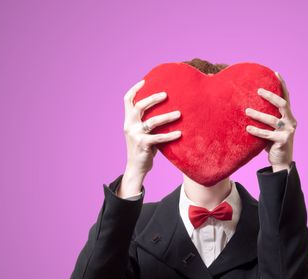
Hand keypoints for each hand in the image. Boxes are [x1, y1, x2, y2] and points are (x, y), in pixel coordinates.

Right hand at [118, 80, 181, 196]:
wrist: (136, 168)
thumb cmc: (143, 148)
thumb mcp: (142, 132)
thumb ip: (147, 121)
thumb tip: (165, 108)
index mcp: (128, 120)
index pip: (127, 100)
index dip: (135, 89)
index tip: (145, 81)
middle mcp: (129, 125)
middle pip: (139, 106)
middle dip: (153, 98)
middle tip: (166, 95)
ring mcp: (135, 135)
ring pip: (152, 121)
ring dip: (167, 116)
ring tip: (179, 114)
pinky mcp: (143, 145)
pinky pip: (159, 137)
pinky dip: (170, 135)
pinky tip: (180, 133)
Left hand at [245, 71, 296, 171]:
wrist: (281, 162)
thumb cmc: (273, 142)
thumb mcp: (272, 128)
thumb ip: (267, 117)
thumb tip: (247, 105)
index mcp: (289, 116)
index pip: (286, 97)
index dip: (282, 85)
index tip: (276, 73)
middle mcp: (291, 122)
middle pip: (282, 104)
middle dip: (271, 96)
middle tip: (258, 90)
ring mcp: (288, 131)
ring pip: (272, 120)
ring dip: (258, 115)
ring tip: (246, 111)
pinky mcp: (282, 141)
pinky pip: (267, 135)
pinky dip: (257, 131)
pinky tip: (248, 128)